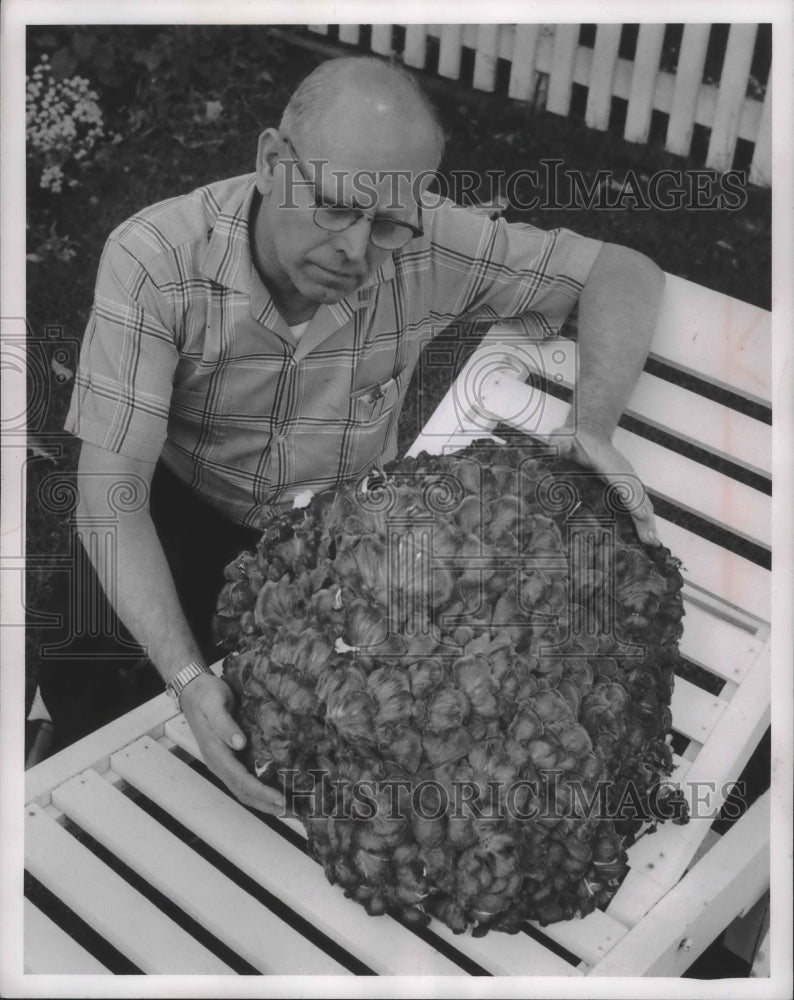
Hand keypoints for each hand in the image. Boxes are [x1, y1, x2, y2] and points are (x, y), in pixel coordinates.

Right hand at [179, 673, 285, 814]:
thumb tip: (238, 743)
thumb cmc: (206, 695)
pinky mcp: (229, 757)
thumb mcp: (214, 704)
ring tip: (288, 808)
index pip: (241, 780)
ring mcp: (223, 762)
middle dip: (267, 805)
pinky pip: (245, 779)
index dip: (261, 792)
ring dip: (264, 802)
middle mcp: (219, 763)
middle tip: (293, 811)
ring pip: (244, 789)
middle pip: (244, 792)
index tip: (281, 798)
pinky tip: (275, 789)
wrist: (194, 689)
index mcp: (216, 753)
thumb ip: (224, 724)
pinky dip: (260, 790)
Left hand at [546, 421, 659, 545]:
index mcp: (607, 462)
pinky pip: (640, 502)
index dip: (632, 498)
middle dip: (645, 517)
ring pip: (642, 501)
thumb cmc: (573, 438)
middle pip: (637, 495)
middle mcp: (622, 471)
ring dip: (649, 521)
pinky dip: (646, 518)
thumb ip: (560, 442)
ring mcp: (627, 478)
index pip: (623, 481)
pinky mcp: (627, 485)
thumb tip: (558, 447)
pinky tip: (648, 535)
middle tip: (651, 540)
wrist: (587, 432)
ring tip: (653, 542)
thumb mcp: (563, 437)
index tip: (640, 515)